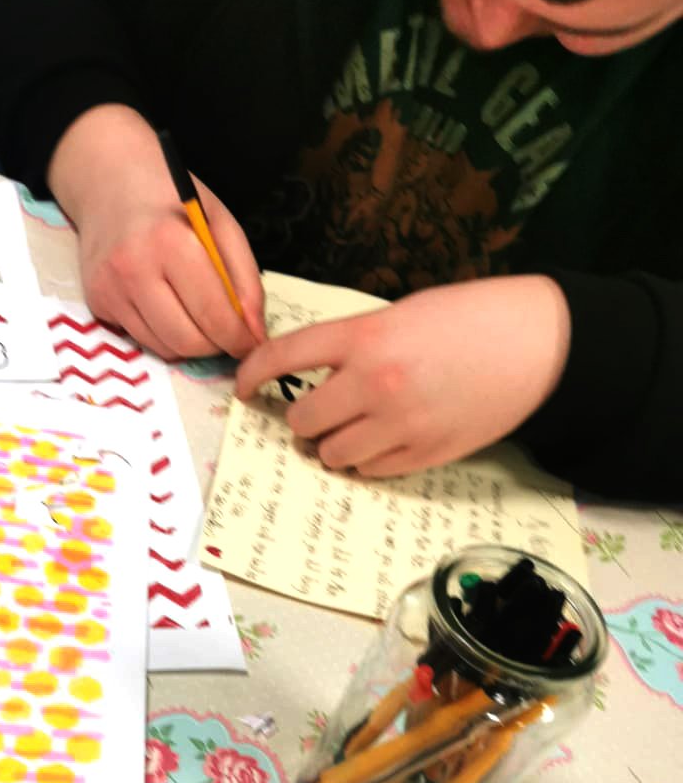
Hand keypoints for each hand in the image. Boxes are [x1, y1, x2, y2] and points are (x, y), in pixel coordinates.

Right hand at [48, 105, 265, 358]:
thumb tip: (254, 330)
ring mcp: (110, 289)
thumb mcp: (220, 223)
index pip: (212, 313)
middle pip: (186, 340)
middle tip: (227, 336)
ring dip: (188, 343)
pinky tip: (167, 306)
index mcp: (171, 243)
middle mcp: (134, 270)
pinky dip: (162, 334)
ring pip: (162, 347)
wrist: (109, 180)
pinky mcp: (96, 302)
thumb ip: (244, 277)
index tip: (250, 343)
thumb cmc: (171, 199)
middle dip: (215, 346)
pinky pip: (140, 338)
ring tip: (198, 319)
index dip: (238, 338)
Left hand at [235, 275, 571, 475]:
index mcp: (365, 335)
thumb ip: (354, 342)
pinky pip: (369, 470)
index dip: (252, 374)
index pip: (283, 357)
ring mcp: (399, 423)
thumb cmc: (470, 318)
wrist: (540, 344)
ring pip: (331, 453)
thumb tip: (312, 373)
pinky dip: (364, 460)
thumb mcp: (401, 313)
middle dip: (301, 417)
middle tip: (314, 411)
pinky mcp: (425, 454)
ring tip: (348, 429)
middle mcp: (374, 382)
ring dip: (330, 444)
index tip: (243, 387)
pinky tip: (379, 442)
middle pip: (302, 419)